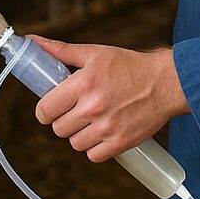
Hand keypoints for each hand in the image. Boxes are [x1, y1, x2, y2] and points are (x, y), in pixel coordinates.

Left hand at [31, 37, 189, 162]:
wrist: (165, 83)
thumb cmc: (129, 66)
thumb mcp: (94, 53)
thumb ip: (61, 51)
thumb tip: (34, 42)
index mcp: (83, 84)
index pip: (45, 109)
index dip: (45, 110)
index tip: (51, 107)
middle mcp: (93, 108)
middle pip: (58, 129)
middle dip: (64, 120)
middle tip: (76, 110)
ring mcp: (107, 128)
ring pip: (75, 144)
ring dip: (79, 134)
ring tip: (92, 120)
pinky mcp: (120, 143)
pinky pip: (93, 155)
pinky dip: (95, 147)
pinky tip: (103, 132)